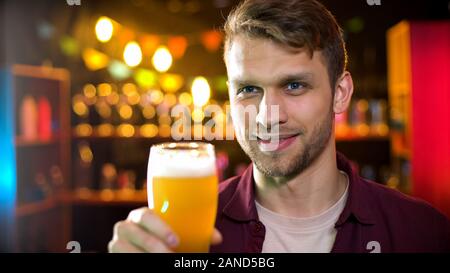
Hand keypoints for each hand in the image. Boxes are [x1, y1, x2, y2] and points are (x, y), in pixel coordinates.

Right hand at [108, 207, 222, 252]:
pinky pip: (121, 258)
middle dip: (153, 245)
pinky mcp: (114, 256)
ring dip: (143, 255)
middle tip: (171, 256)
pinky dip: (135, 261)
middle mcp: (125, 226)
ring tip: (163, 260)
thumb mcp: (179, 234)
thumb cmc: (166, 239)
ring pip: (123, 248)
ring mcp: (116, 243)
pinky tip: (150, 263)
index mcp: (141, 216)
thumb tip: (218, 238)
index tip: (176, 241)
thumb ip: (197, 232)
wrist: (149, 249)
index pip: (146, 215)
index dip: (160, 227)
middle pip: (133, 232)